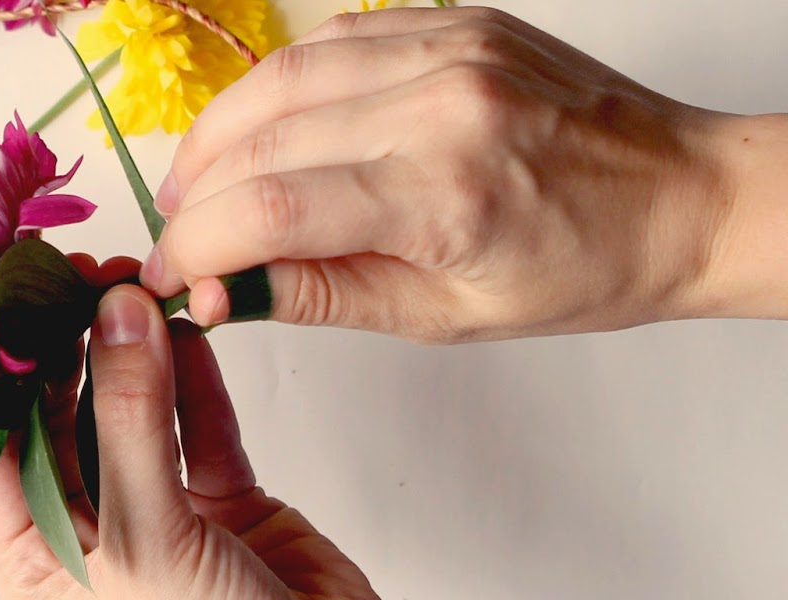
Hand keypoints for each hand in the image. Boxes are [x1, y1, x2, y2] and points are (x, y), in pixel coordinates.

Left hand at [0, 256, 409, 599]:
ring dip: (135, 358)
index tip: (8, 304)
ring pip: (132, 416)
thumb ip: (129, 420)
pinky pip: (196, 425)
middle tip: (81, 281)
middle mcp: (89, 538)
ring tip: (134, 290)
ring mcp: (158, 515)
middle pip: (63, 424)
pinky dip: (194, 381)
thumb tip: (115, 316)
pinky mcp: (221, 501)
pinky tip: (186, 330)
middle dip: (69, 355)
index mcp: (37, 566)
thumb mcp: (144, 538)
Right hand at [145, 5, 751, 341]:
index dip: (198, 245)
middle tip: (179, 242)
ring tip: (197, 187)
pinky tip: (258, 130)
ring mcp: (447, 48)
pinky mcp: (451, 21)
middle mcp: (441, 104)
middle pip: (262, 140)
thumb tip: (223, 292)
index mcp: (446, 195)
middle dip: (196, 197)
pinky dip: (275, 89)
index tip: (172, 276)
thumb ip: (323, 295)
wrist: (681, 195)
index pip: (273, 209)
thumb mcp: (445, 316)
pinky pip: (328, 41)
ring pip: (280, 78)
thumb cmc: (583, 269)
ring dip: (218, 135)